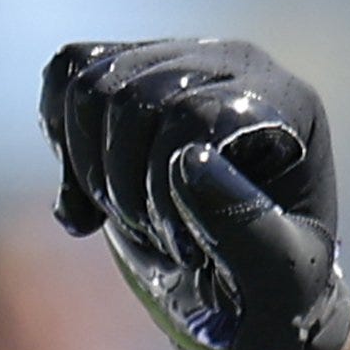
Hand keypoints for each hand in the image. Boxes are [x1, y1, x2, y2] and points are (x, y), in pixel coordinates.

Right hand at [41, 36, 349, 349]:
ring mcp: (179, 58)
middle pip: (133, 97)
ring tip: (129, 219)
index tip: (187, 254)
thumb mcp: (277, 283)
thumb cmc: (271, 291)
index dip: (165, 188)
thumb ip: (245, 230)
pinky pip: (66, 73)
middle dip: (124, 185)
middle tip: (156, 241)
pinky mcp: (130, 68)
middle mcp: (237, 65)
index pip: (194, 114)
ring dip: (92, 169)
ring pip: (90, 83)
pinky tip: (88, 193)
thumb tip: (189, 160)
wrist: (244, 290)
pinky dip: (61, 140)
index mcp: (288, 106)